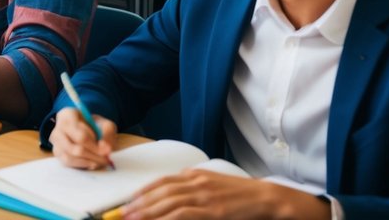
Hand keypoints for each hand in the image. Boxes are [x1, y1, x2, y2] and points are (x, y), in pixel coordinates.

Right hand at [50, 107, 117, 169]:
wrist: (84, 127)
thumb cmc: (93, 125)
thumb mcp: (104, 123)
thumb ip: (107, 133)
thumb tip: (105, 148)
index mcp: (67, 116)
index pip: (81, 136)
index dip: (95, 146)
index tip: (108, 150)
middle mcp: (57, 129)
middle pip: (75, 149)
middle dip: (93, 156)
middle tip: (107, 159)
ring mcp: (56, 142)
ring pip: (70, 157)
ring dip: (88, 162)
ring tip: (101, 161)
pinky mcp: (57, 153)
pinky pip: (68, 163)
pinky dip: (82, 164)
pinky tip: (92, 162)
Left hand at [120, 170, 328, 219]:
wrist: (266, 198)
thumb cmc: (239, 195)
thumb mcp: (213, 184)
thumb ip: (193, 187)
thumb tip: (172, 196)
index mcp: (195, 174)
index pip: (162, 181)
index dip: (143, 191)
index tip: (128, 201)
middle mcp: (196, 181)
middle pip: (160, 192)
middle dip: (139, 203)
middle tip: (122, 213)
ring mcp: (204, 195)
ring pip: (168, 203)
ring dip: (147, 212)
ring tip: (131, 219)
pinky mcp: (212, 210)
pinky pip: (183, 214)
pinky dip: (166, 219)